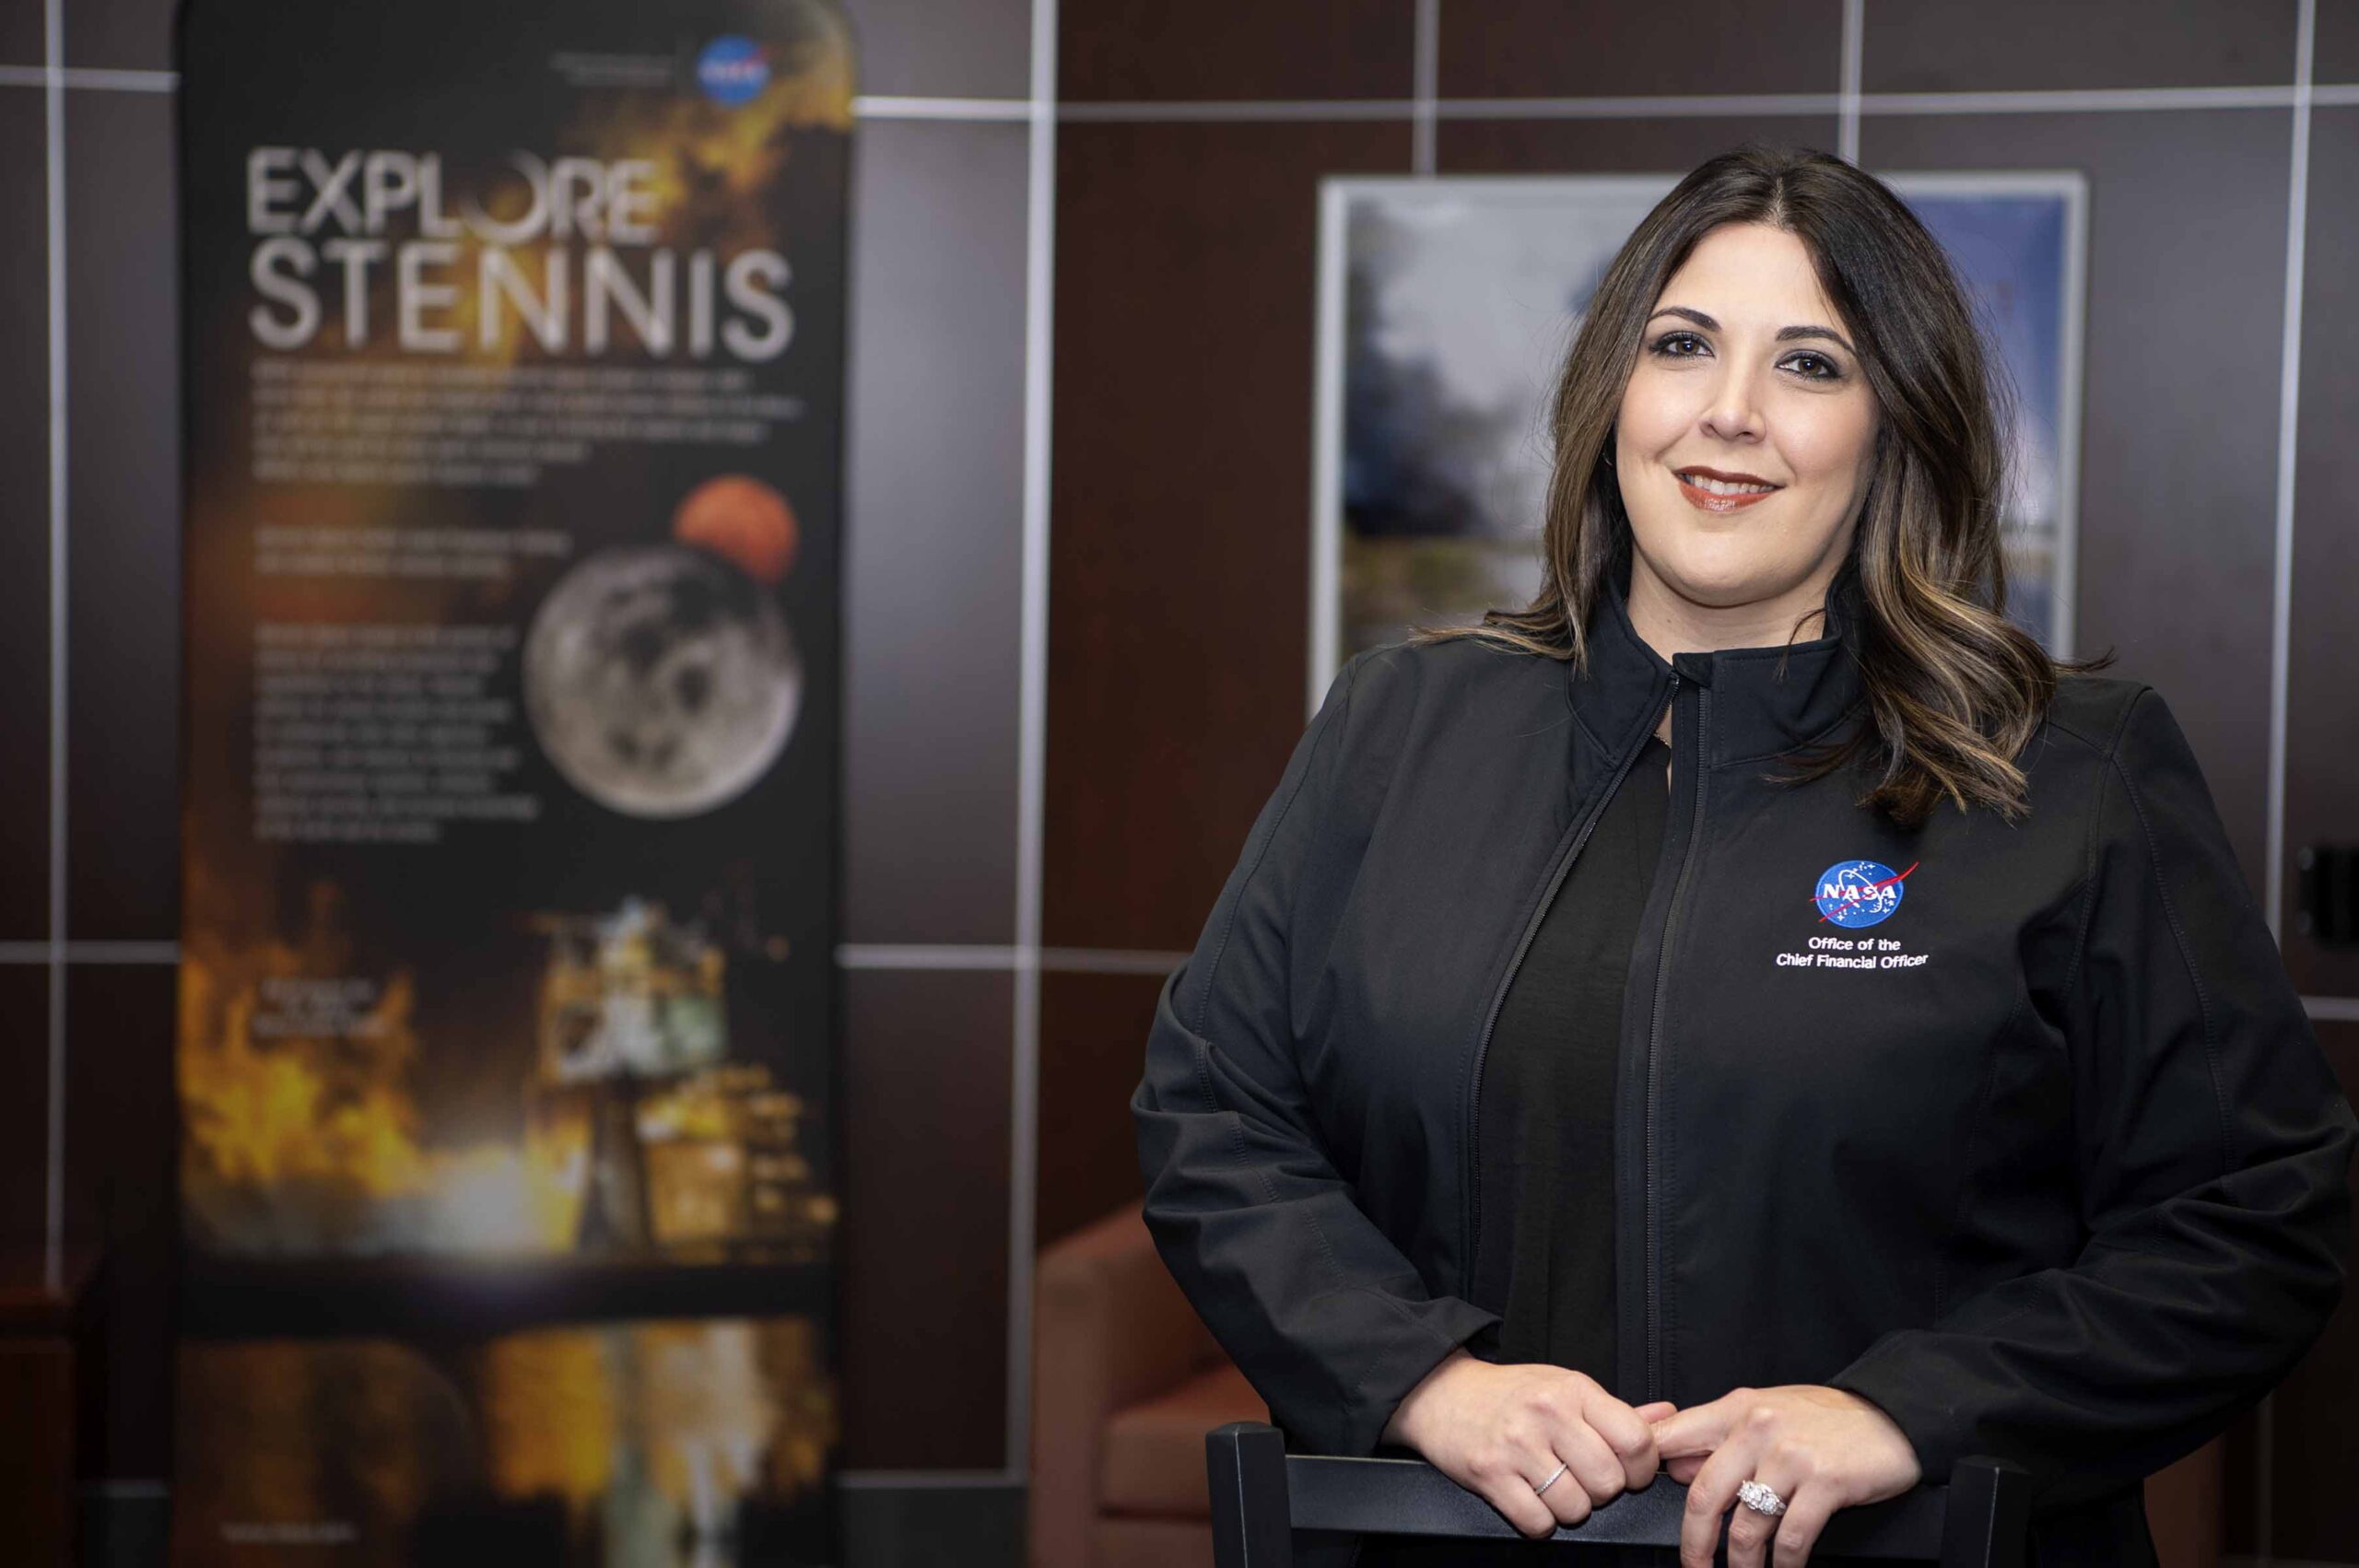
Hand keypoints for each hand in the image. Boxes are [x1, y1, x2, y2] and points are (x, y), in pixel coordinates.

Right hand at [1382, 1349, 1677, 1538]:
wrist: (1441, 1393)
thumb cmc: (1510, 1394)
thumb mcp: (1565, 1387)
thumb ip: (1616, 1411)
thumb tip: (1667, 1417)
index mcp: (1573, 1390)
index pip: (1637, 1441)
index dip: (1641, 1468)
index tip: (1627, 1470)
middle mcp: (1547, 1414)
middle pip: (1609, 1482)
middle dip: (1602, 1492)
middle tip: (1583, 1479)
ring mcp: (1517, 1445)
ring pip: (1576, 1508)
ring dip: (1570, 1509)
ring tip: (1553, 1486)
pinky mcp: (1490, 1474)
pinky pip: (1537, 1522)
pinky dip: (1539, 1521)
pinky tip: (1530, 1498)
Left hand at [1648, 1385, 1920, 1567]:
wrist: (1892, 1416)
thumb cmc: (1826, 1418)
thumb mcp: (1764, 1413)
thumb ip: (1716, 1438)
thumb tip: (1672, 1470)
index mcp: (1734, 1409)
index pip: (1671, 1437)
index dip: (1643, 1471)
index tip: (1631, 1499)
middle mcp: (1757, 1428)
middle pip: (1704, 1495)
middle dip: (1694, 1544)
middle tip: (1693, 1567)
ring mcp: (1790, 1455)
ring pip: (1747, 1526)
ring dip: (1742, 1565)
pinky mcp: (1825, 1482)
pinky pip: (1792, 1538)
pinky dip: (1784, 1565)